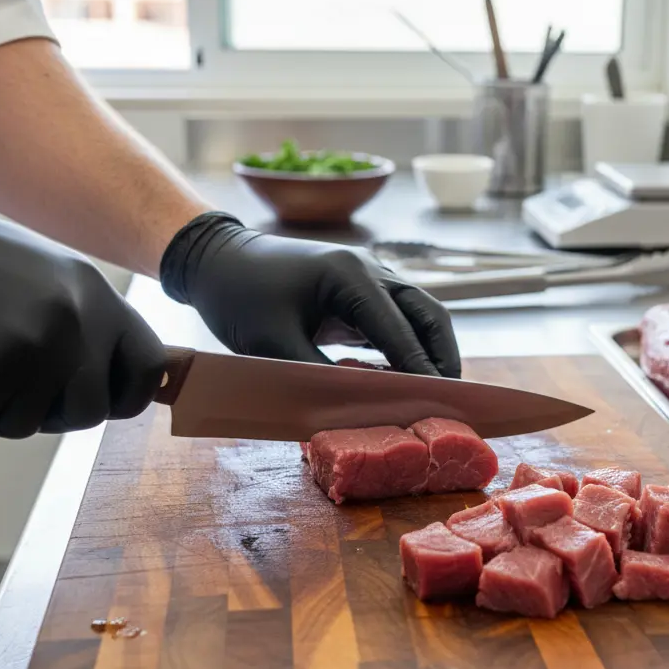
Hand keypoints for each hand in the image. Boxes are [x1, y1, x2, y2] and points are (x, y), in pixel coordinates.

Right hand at [0, 168, 165, 437]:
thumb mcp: (40, 273)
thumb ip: (83, 320)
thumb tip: (124, 383)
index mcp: (93, 293)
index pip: (150, 367)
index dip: (126, 395)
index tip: (101, 401)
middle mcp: (72, 322)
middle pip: (89, 412)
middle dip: (47, 411)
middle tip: (2, 381)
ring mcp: (27, 352)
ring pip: (25, 425)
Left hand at [160, 213, 460, 377]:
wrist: (217, 259)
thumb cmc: (239, 296)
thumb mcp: (271, 342)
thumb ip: (315, 375)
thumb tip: (355, 408)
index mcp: (350, 275)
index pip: (398, 326)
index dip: (419, 366)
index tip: (437, 401)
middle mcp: (370, 270)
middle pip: (427, 313)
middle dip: (442, 356)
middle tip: (451, 399)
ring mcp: (369, 276)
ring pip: (420, 313)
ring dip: (432, 350)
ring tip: (439, 392)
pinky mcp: (360, 290)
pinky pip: (399, 318)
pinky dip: (411, 345)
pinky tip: (409, 377)